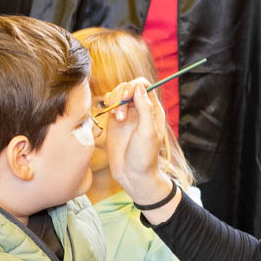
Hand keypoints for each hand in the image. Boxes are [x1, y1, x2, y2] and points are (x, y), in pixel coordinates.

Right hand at [102, 80, 178, 218]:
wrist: (132, 174)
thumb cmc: (144, 155)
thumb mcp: (147, 131)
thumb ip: (144, 108)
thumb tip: (138, 87)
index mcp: (152, 110)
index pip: (143, 86)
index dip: (133, 86)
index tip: (127, 97)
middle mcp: (140, 109)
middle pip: (128, 87)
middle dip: (121, 95)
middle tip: (119, 113)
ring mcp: (126, 114)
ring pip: (117, 94)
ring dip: (114, 101)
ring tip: (116, 118)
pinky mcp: (114, 121)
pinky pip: (109, 104)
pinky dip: (108, 105)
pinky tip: (111, 117)